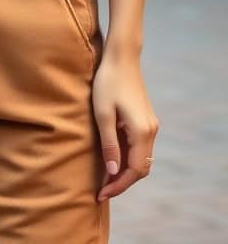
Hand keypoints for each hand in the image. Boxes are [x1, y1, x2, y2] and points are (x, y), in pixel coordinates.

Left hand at [92, 52, 158, 200]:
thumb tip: (112, 173)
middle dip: (122, 182)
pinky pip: (139, 147)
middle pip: (140, 169)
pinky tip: (111, 158)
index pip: (134, 171)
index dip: (118, 186)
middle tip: (101, 190)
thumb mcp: (102, 114)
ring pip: (141, 159)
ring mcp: (150, 125)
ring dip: (125, 170)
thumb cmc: (108, 82)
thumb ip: (109, 145)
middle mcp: (151, 131)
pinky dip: (127, 157)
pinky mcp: (145, 119)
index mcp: (142, 132)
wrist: (121, 57)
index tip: (100, 194)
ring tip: (103, 178)